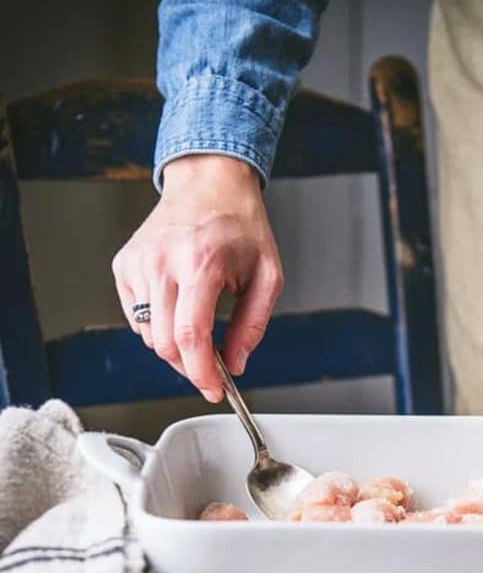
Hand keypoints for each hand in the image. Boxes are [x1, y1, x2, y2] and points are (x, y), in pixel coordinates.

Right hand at [112, 155, 282, 401]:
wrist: (208, 183)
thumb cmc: (240, 225)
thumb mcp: (267, 275)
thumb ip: (253, 325)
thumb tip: (236, 364)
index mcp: (200, 262)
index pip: (191, 336)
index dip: (202, 373)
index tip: (214, 389)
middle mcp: (162, 261)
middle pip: (166, 343)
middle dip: (191, 366)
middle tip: (213, 367)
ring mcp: (138, 262)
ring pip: (149, 335)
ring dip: (175, 347)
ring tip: (199, 331)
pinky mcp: (124, 265)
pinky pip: (137, 317)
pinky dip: (158, 326)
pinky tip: (178, 310)